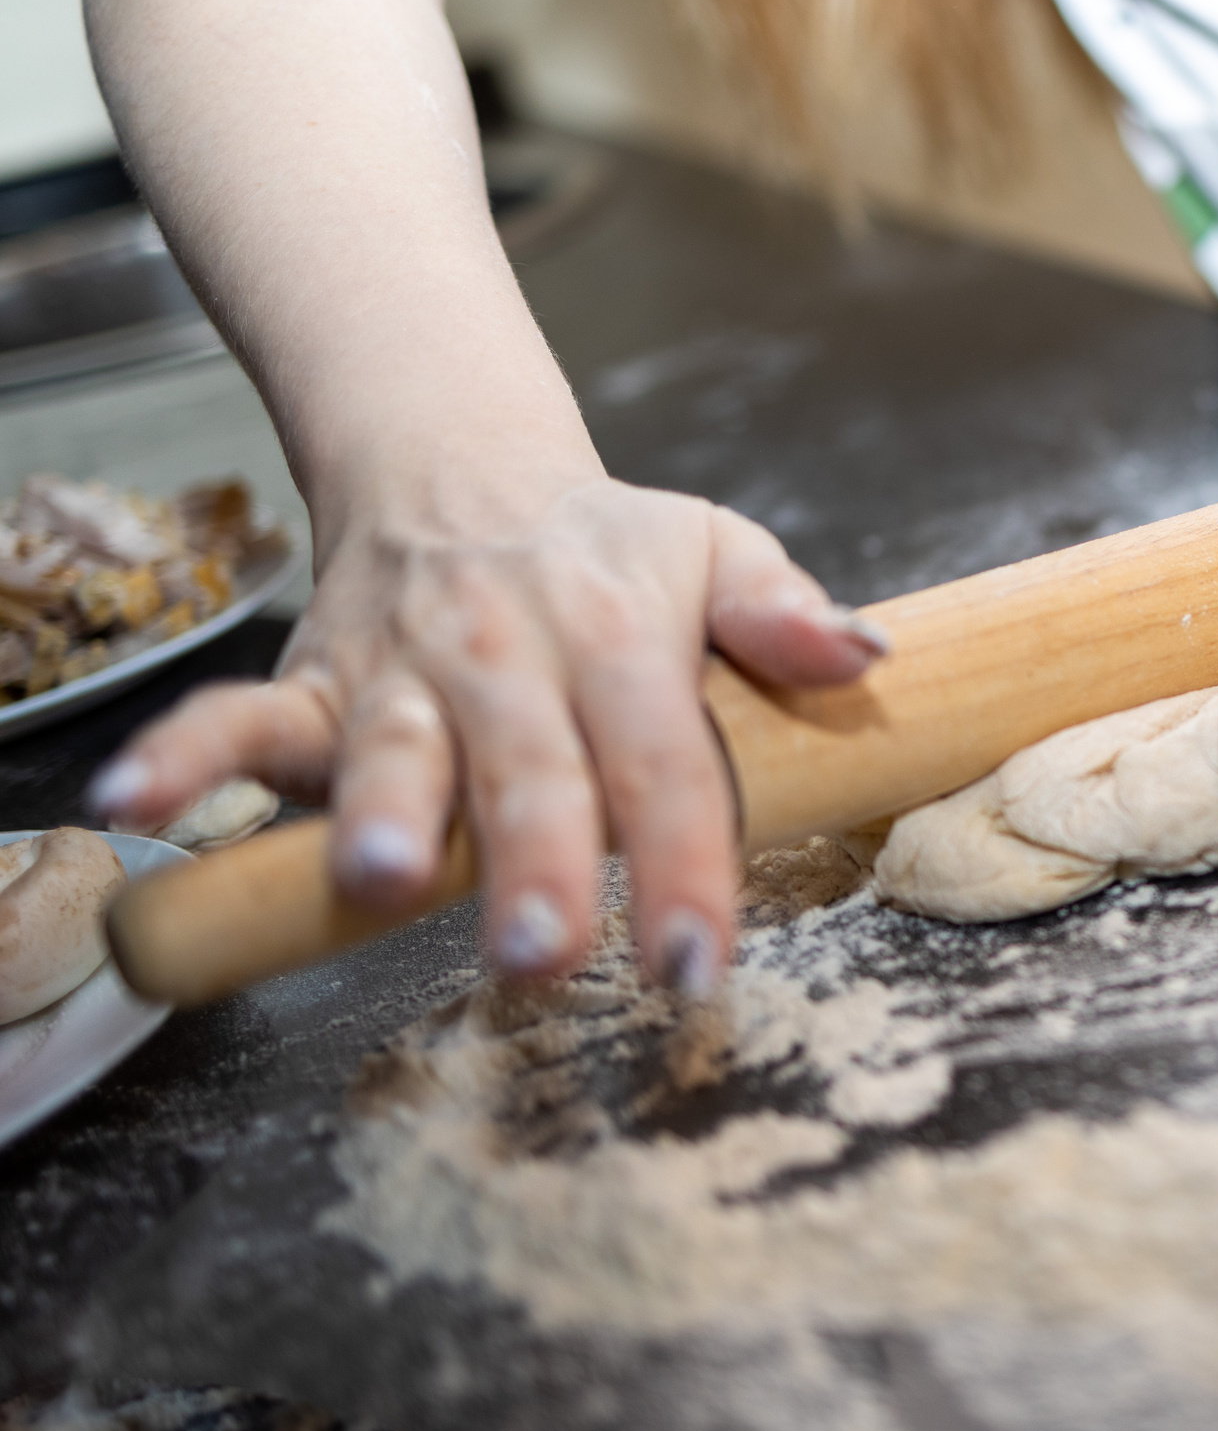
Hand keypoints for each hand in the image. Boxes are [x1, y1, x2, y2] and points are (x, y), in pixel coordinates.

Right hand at [89, 472, 882, 991]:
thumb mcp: (716, 550)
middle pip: (528, 767)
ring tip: (375, 877)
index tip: (702, 964)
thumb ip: (783, 614)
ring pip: (388, 749)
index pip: (665, 760)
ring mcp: (403, 672)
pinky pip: (239, 715)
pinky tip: (137, 803)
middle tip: (547, 955)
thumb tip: (867, 659)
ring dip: (379, 810)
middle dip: (535, 861)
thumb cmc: (609, 547)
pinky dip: (187, 754)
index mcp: (621, 634)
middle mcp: (508, 655)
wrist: (460, 466)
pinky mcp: (315, 684)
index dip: (685, 863)